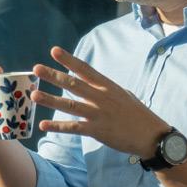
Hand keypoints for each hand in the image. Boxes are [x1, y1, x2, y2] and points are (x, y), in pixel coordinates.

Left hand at [32, 46, 166, 155]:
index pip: (84, 69)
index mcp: (107, 86)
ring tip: (34, 94)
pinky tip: (44, 124)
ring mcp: (99, 114)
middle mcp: (101, 97)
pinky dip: (58, 126)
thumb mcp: (124, 95)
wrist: (152, 135)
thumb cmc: (138, 114)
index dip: (69, 59)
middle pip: (73, 84)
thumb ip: (105, 88)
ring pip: (70, 105)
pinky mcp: (98, 130)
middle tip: (36, 68)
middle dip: (54, 75)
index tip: (54, 51)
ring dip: (50, 100)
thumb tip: (92, 81)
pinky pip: (74, 127)